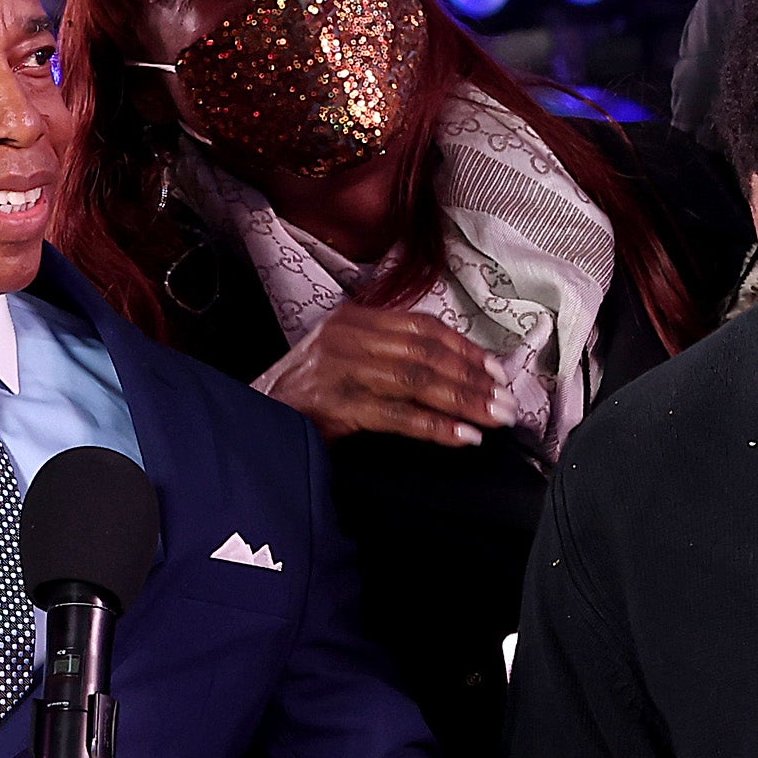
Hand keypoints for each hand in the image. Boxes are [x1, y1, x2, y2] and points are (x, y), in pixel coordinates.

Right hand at [257, 303, 504, 446]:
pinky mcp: (335, 405)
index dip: (464, 347)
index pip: (421, 326)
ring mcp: (339, 369)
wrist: (250, 420)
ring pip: (416, 379)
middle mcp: (345, 337)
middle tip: (507, 400)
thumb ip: (383, 355)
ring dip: (463, 400)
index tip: (495, 370)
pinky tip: (462, 437)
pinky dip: (435, 426)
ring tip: (495, 418)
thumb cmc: (300, 398)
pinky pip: (397, 415)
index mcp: (351, 320)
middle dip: (472, 378)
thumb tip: (448, 372)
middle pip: (425, 352)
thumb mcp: (339, 360)